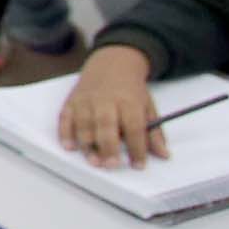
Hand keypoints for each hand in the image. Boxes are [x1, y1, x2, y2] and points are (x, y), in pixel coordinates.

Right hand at [58, 46, 165, 166]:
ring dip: (87, 145)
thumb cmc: (130, 89)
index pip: (134, 127)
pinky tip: (70, 147)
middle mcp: (106, 100)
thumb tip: (164, 155)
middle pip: (106, 125)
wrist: (112, 63)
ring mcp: (87, 100)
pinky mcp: (72, 101)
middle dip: (108, 147)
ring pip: (84, 124)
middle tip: (112, 165)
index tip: (139, 165)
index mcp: (129, 101)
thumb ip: (155, 132)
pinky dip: (65, 133)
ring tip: (94, 161)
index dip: (137, 147)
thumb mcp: (148, 106)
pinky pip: (65, 118)